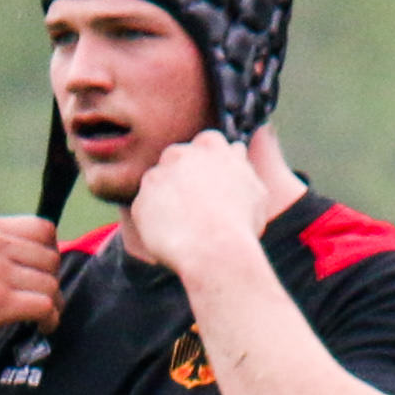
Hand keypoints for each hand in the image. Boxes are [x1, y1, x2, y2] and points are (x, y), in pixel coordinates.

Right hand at [0, 214, 62, 358]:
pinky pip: (45, 305)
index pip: (43, 229)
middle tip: (41, 300)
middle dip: (50, 281)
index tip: (40, 274)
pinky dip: (50, 319)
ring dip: (53, 304)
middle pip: (51, 257)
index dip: (49, 253)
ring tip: (43, 318)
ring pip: (50, 283)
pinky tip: (42, 328)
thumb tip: (28, 257)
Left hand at [118, 131, 287, 284]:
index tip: (212, 184)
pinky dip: (155, 222)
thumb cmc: (241, 223)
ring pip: (158, 184)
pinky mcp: (140, 202)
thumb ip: (241, 166)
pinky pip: (146, 210)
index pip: (205, 144)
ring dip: (166, 199)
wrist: (214, 250)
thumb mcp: (254, 189)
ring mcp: (156, 176)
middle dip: (183, 177)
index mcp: (210, 145)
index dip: (208, 165)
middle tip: (196, 205)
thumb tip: (236, 150)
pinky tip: (172, 236)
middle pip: (176, 159)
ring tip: (185, 224)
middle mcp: (179, 154)